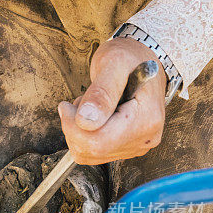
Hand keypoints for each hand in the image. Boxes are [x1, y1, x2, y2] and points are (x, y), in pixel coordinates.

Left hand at [58, 37, 166, 164]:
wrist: (142, 60)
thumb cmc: (130, 58)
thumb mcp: (114, 63)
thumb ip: (101, 92)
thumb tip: (86, 121)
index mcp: (146, 119)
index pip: (98, 142)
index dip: (73, 127)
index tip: (66, 105)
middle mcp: (145, 138)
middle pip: (92, 150)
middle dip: (74, 128)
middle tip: (79, 101)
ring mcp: (137, 145)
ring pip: (90, 154)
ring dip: (79, 131)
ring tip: (90, 105)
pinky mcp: (127, 147)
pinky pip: (93, 153)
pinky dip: (85, 136)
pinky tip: (93, 117)